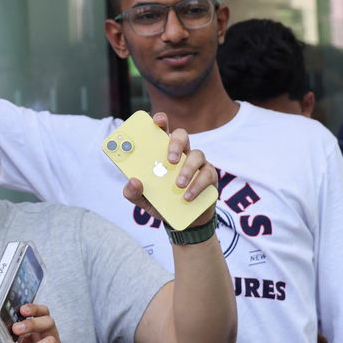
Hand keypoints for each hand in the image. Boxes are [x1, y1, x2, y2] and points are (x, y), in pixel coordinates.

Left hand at [119, 112, 217, 229]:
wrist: (184, 221)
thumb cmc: (162, 203)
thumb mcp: (144, 200)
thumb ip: (133, 192)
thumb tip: (133, 181)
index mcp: (162, 152)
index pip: (162, 130)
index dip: (160, 121)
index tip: (157, 121)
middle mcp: (181, 153)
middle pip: (182, 136)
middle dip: (175, 144)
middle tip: (170, 160)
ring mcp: (197, 163)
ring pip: (197, 155)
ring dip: (187, 169)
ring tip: (178, 185)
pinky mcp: (210, 176)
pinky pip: (207, 174)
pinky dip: (197, 185)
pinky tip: (187, 196)